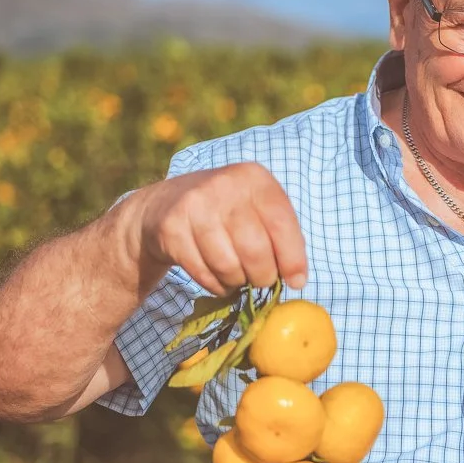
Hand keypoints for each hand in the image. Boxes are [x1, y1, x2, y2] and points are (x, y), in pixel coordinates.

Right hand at [131, 162, 307, 293]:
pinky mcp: (171, 228)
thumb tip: (297, 279)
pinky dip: (215, 285)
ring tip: (237, 276)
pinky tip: (216, 276)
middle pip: (255, 250)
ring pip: (228, 265)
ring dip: (237, 281)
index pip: (282, 224)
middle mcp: (224, 185)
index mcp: (254, 177)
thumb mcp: (257, 209)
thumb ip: (281, 236)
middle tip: (260, 279)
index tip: (296, 281)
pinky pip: (203, 273)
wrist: (165, 204)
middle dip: (263, 276)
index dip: (292, 258)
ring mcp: (194, 205)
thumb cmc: (226, 212)